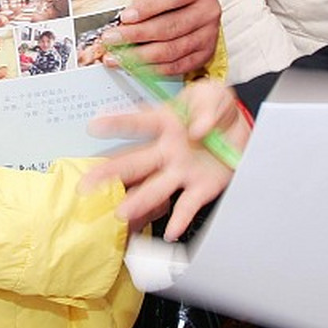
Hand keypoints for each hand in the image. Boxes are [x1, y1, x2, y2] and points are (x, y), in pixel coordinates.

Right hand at [82, 79, 242, 239]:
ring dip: (138, 201)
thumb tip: (196, 129)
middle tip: (87, 183)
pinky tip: (169, 233)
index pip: (138, 123)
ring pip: (154, 187)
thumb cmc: (216, 109)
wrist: (239, 130)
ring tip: (121, 213)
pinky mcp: (200, 188)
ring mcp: (180, 171)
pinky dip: (179, 220)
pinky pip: (187, 205)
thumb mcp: (212, 94)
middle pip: (135, 162)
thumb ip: (205, 107)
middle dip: (110, 172)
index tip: (94, 126)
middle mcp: (166, 151)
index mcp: (165, 123)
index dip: (116, 123)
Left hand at [107, 0, 220, 75]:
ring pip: (171, 50)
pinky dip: (152, 68)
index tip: (125, 16)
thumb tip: (119, 18)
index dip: (148, 7)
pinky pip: (176, 66)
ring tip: (118, 56)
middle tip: (112, 38)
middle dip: (136, 35)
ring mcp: (209, 35)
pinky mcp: (204, 54)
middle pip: (170, 27)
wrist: (197, 9)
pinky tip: (134, 66)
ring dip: (139, 56)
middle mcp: (208, 11)